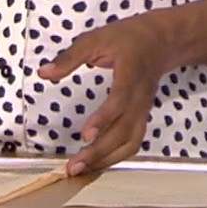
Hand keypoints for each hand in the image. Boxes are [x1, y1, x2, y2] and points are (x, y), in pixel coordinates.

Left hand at [38, 12, 176, 176]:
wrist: (162, 40)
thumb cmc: (128, 37)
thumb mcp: (96, 38)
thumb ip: (70, 57)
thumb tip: (44, 73)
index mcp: (131, 73)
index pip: (119, 101)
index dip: (104, 119)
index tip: (85, 135)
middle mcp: (140, 96)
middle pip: (125, 131)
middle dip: (100, 152)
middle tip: (74, 165)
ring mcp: (143, 109)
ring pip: (131, 142)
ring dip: (107, 159)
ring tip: (81, 170)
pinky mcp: (141, 116)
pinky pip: (132, 142)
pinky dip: (116, 156)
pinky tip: (96, 162)